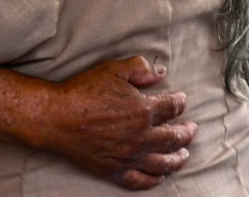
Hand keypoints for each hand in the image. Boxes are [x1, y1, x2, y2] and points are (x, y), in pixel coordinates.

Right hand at [39, 56, 195, 188]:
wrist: (56, 117)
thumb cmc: (82, 91)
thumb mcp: (112, 69)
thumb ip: (139, 68)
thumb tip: (160, 74)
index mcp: (143, 110)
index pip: (172, 107)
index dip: (180, 102)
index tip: (181, 100)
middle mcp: (141, 136)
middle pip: (173, 138)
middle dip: (186, 133)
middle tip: (192, 129)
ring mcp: (129, 156)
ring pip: (163, 162)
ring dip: (177, 158)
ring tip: (184, 154)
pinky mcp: (114, 169)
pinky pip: (141, 180)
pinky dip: (154, 179)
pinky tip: (160, 176)